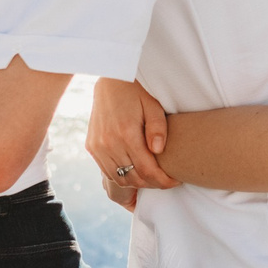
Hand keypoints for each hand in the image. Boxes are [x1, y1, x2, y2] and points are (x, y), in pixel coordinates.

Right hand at [88, 79, 176, 197]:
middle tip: (166, 180)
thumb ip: (157, 129)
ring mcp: (98, 147)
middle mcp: (109, 144)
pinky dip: (123, 177)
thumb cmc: (136, 93)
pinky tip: (135, 171)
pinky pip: (107, 172)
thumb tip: (158, 151)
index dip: (163, 181)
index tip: (175, 181)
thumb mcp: (153, 106)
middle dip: (153, 184)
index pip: (147, 170)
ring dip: (138, 183)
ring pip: (120, 179)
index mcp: (126, 134)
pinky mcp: (92, 147)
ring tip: (152, 177)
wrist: (110, 82)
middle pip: (134, 178)